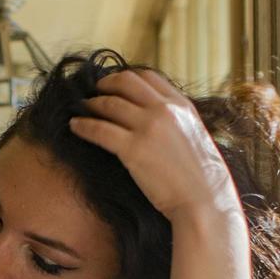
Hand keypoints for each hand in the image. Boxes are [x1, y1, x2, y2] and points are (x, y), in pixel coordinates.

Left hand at [67, 69, 238, 222]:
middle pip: (125, 82)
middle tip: (93, 92)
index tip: (114, 84)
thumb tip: (155, 119)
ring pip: (109, 104)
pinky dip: (83, 125)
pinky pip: (100, 130)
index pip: (148, 77)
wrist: (204, 201)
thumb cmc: (201, 178)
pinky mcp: (133, 149)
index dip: (126, 77)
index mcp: (181, 105)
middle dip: (105, 84)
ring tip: (81, 109)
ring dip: (91, 104)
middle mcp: (164, 110)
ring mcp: (148, 128)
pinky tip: (75, 126)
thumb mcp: (195, 136)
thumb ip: (176, 122)